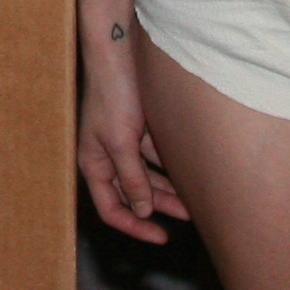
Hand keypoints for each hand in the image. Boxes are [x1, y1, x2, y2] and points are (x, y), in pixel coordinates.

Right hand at [77, 27, 189, 244]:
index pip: (112, 209)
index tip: (160, 237)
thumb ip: (131, 178)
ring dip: (169, 190)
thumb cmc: (112, 94)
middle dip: (159, 208)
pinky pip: (154, 158)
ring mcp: (123, 144)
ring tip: (195, 201)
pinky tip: (189, 174)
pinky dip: (169, 168)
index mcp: (94, 164)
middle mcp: (107, 158)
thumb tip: (141, 210)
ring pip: (148, 178)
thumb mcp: (120, 141)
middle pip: (133, 195)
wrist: (119, 53)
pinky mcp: (138, 130)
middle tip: (189, 217)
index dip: (134, 226)